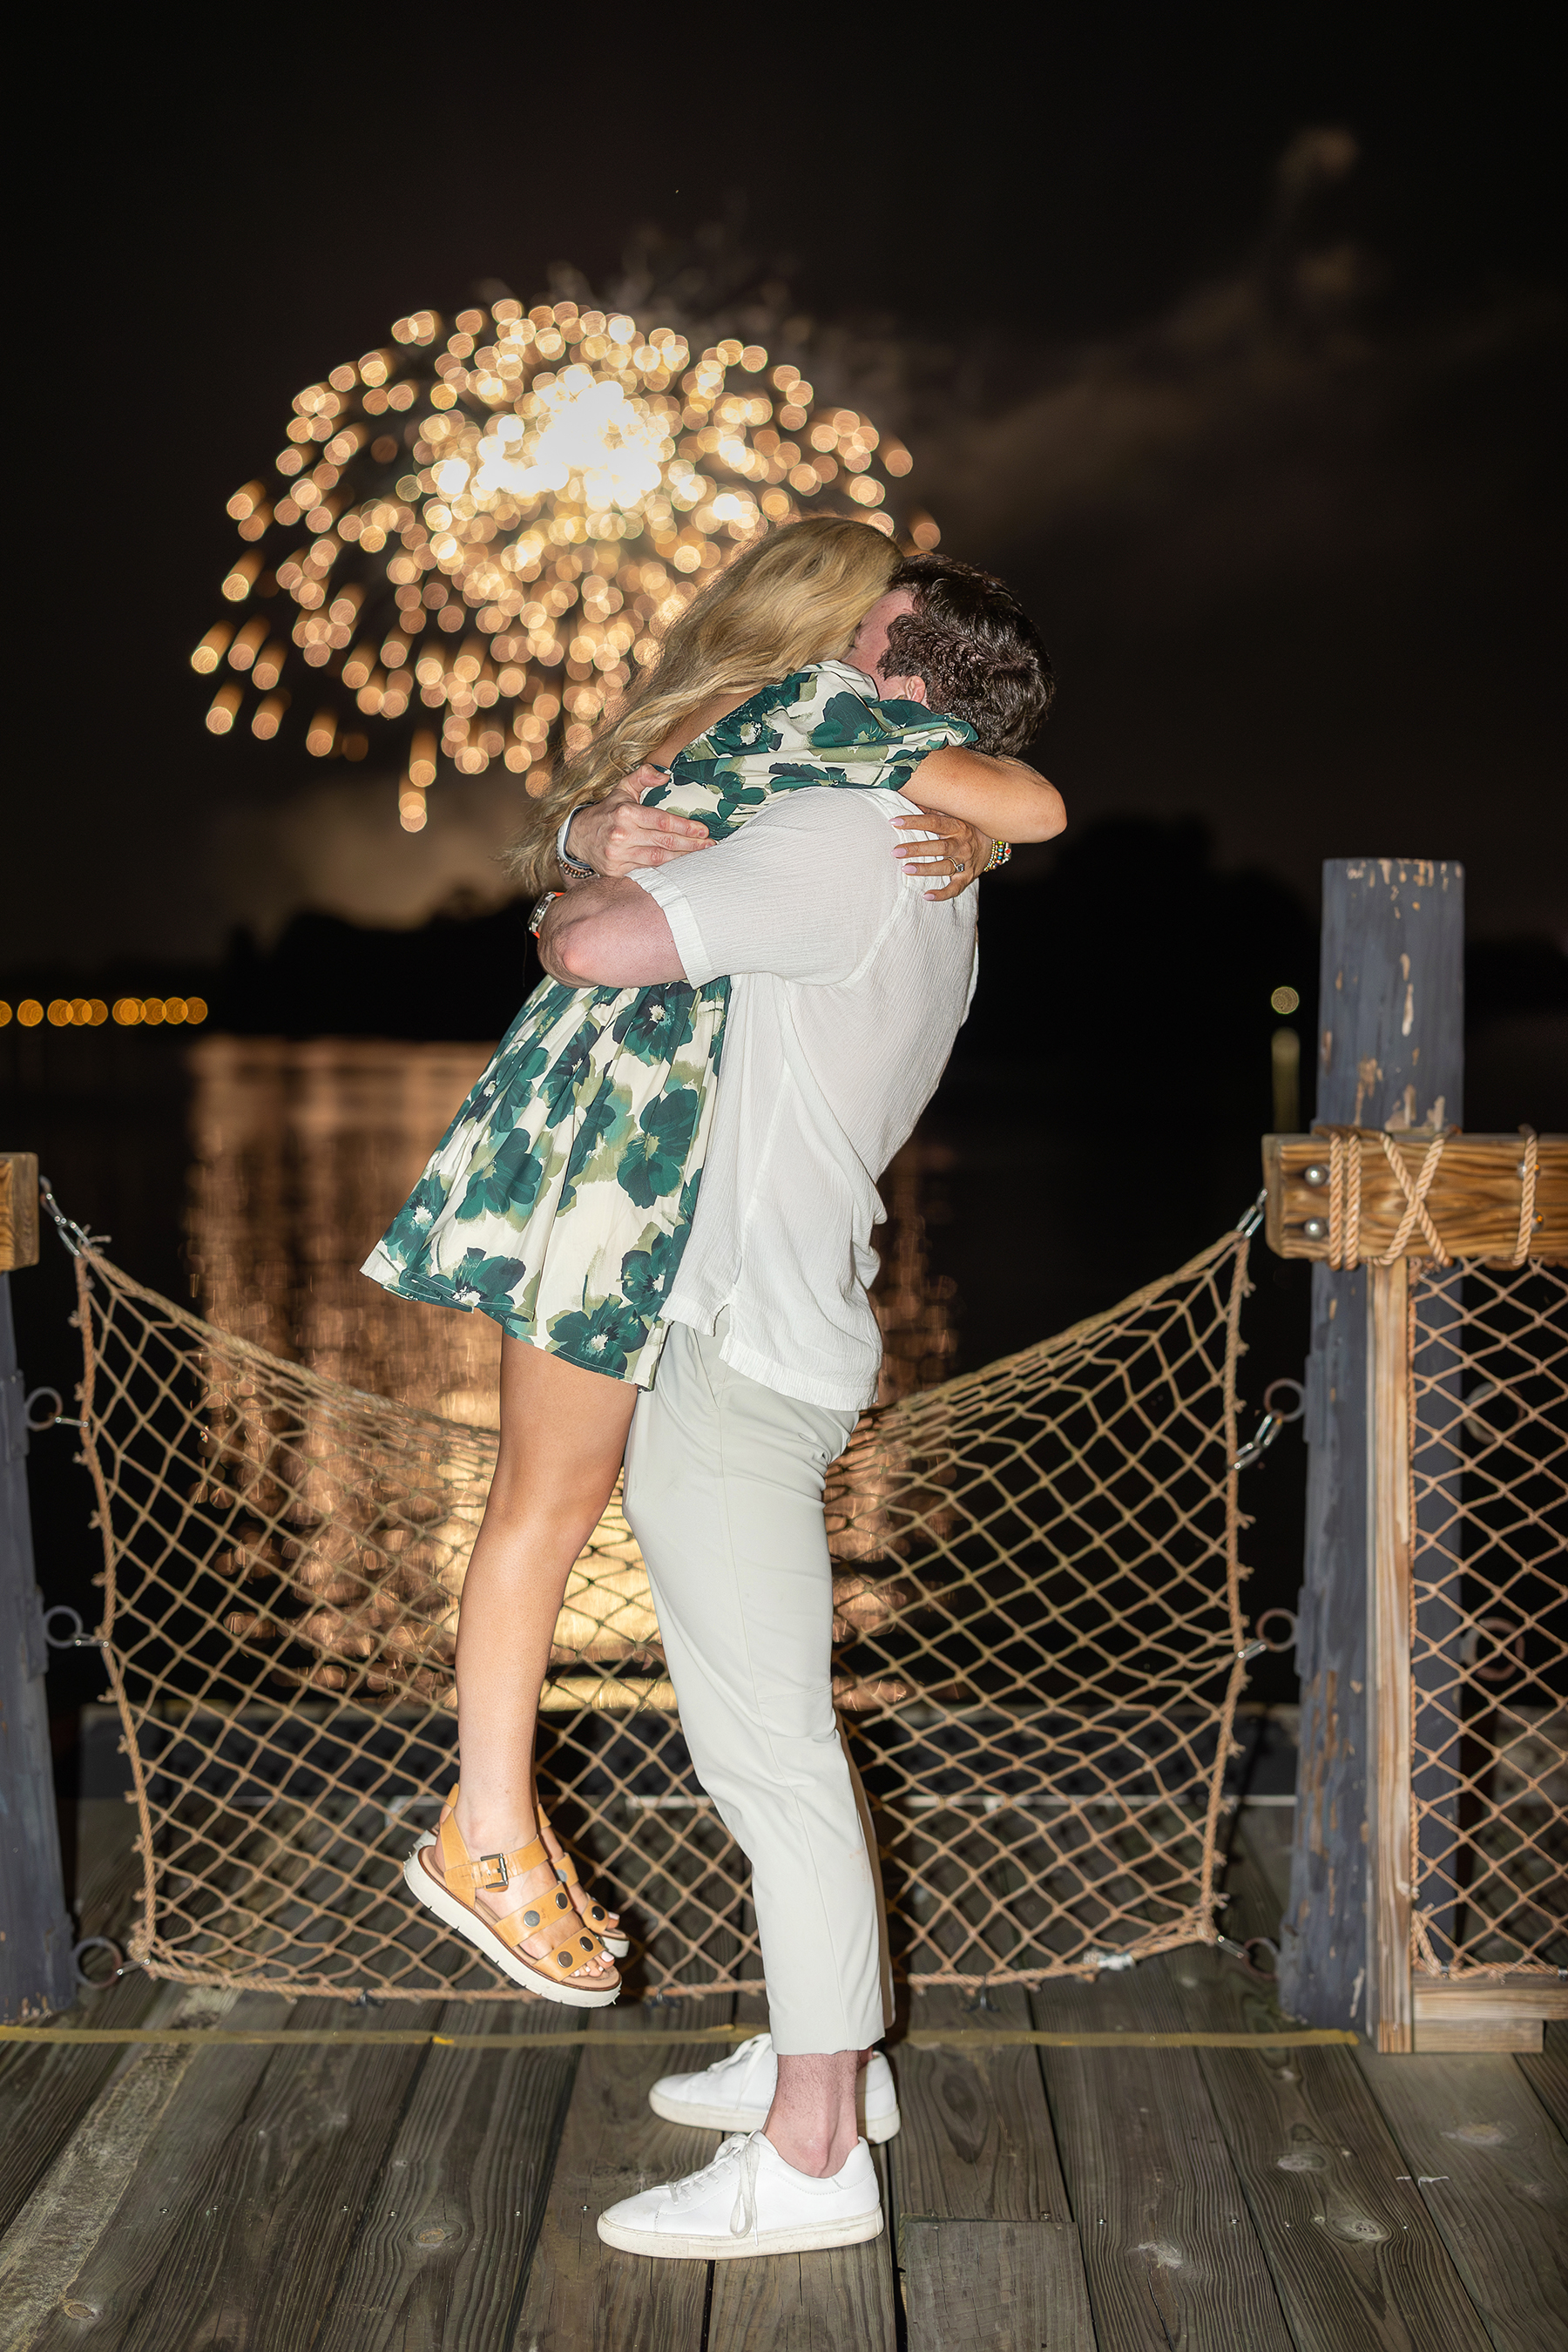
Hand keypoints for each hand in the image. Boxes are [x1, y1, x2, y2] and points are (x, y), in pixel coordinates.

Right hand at [565, 772, 710, 877]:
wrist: (577, 837)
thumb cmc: (607, 812)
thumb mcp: (621, 789)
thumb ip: (642, 777)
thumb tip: (665, 776)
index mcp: (625, 813)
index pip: (662, 821)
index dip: (685, 827)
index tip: (703, 830)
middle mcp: (621, 835)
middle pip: (664, 842)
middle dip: (690, 844)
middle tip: (709, 845)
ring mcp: (618, 856)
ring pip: (658, 859)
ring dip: (681, 858)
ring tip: (700, 855)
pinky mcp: (616, 871)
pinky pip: (647, 870)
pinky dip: (665, 868)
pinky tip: (680, 865)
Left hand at [893, 810, 989, 898]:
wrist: (993, 845)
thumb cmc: (967, 827)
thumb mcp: (955, 815)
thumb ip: (934, 809)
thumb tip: (913, 798)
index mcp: (957, 826)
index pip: (934, 823)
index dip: (915, 822)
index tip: (895, 821)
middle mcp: (962, 845)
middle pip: (938, 847)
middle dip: (917, 849)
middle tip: (896, 851)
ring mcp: (965, 863)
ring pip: (944, 867)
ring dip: (925, 869)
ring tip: (905, 869)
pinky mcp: (967, 878)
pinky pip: (955, 888)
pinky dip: (942, 894)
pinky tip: (926, 895)